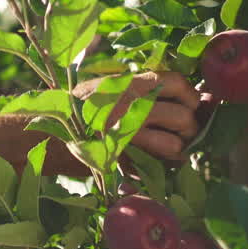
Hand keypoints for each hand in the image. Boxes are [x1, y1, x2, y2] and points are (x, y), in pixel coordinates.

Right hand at [74, 71, 199, 160]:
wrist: (46, 135)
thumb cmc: (80, 110)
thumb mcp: (109, 88)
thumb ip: (144, 90)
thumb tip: (201, 99)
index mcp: (127, 84)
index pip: (177, 83)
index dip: (190, 96)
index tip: (189, 105)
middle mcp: (129, 106)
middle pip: (182, 116)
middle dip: (188, 128)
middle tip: (181, 132)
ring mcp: (125, 134)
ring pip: (174, 144)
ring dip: (176, 150)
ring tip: (167, 149)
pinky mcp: (122, 158)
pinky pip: (156, 164)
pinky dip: (161, 165)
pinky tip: (153, 160)